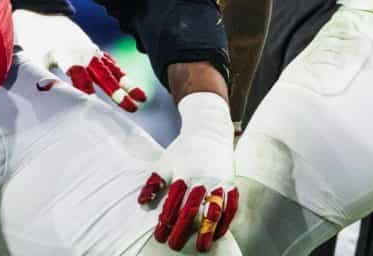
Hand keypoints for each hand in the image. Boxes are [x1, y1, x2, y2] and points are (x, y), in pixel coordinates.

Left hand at [13, 9, 146, 111]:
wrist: (41, 14)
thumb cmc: (34, 40)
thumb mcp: (33, 59)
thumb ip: (41, 78)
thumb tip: (48, 95)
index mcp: (67, 54)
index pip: (80, 77)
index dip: (86, 91)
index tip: (96, 108)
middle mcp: (83, 52)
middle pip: (103, 75)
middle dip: (117, 93)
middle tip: (132, 108)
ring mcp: (90, 49)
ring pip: (112, 69)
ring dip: (127, 84)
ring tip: (142, 98)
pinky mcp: (92, 48)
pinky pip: (109, 62)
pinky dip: (120, 73)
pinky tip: (130, 85)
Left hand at [138, 93, 237, 251]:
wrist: (209, 129)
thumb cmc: (183, 149)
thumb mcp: (165, 162)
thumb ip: (154, 183)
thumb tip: (142, 203)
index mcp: (183, 173)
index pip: (173, 201)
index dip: (166, 220)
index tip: (159, 235)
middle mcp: (202, 177)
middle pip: (192, 207)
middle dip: (182, 229)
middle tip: (174, 246)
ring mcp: (219, 180)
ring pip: (214, 209)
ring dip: (207, 230)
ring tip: (201, 248)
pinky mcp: (231, 182)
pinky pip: (231, 205)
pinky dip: (226, 221)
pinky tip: (219, 235)